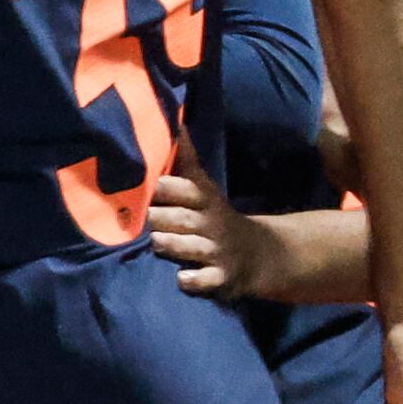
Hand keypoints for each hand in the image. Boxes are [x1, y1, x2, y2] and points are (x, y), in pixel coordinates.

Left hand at [145, 167, 262, 296]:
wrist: (260, 256)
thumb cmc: (216, 218)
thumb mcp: (206, 189)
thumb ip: (186, 160)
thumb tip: (175, 122)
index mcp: (205, 200)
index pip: (183, 187)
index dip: (163, 188)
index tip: (144, 186)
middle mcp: (211, 224)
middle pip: (177, 218)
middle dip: (156, 219)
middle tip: (142, 220)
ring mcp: (216, 252)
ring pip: (183, 246)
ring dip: (167, 244)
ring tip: (157, 242)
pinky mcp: (221, 279)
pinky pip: (200, 280)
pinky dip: (189, 280)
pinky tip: (182, 276)